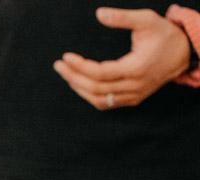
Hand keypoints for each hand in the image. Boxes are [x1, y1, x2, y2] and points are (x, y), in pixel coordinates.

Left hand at [53, 7, 190, 109]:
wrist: (183, 53)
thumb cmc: (164, 34)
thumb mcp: (147, 20)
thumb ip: (122, 18)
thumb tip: (99, 14)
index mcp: (137, 68)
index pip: (100, 73)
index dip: (80, 67)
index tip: (65, 57)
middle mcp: (135, 86)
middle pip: (96, 88)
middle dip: (73, 77)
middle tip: (58, 65)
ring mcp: (134, 95)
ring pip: (99, 99)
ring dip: (79, 88)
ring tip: (66, 73)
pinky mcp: (133, 99)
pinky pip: (106, 103)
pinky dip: (90, 95)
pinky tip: (79, 83)